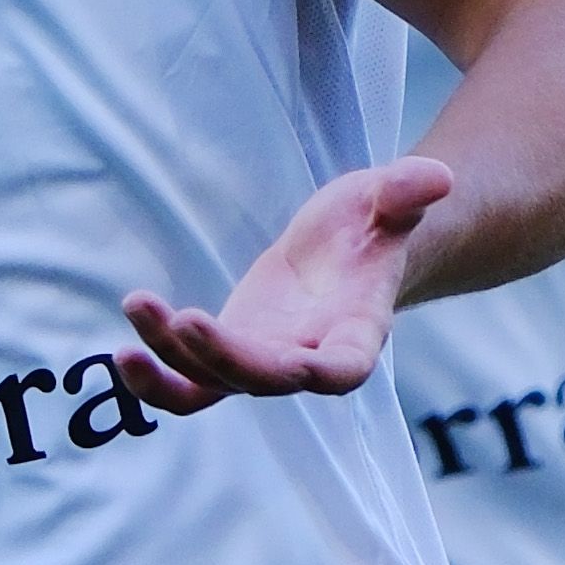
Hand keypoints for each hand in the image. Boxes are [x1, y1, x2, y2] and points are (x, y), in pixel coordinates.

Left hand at [120, 159, 451, 408]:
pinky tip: (126, 344)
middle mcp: (308, 359)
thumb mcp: (391, 197)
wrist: (352, 251)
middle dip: (223, 358)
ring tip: (137, 306)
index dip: (317, 374)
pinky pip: (188, 383)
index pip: (343, 370)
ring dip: (171, 360)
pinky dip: (156, 375)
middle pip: (266, 380)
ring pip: (214, 387)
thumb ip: (408, 191)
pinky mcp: (228, 355)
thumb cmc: (376, 223)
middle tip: (182, 319)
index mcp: (357, 332)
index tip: (293, 365)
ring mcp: (264, 363)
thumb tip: (439, 177)